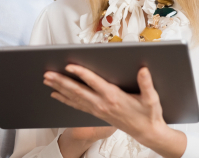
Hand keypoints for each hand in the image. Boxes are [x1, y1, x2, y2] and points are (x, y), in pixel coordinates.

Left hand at [44, 66, 185, 157]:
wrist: (146, 132)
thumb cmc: (148, 114)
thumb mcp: (151, 99)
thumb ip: (146, 83)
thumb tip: (143, 70)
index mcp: (114, 97)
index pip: (94, 83)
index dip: (81, 73)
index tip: (69, 66)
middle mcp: (102, 104)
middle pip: (77, 91)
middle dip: (61, 82)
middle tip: (47, 74)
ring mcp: (97, 110)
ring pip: (74, 98)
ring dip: (59, 89)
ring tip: (47, 80)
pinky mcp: (96, 113)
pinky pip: (77, 105)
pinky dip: (65, 99)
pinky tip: (56, 94)